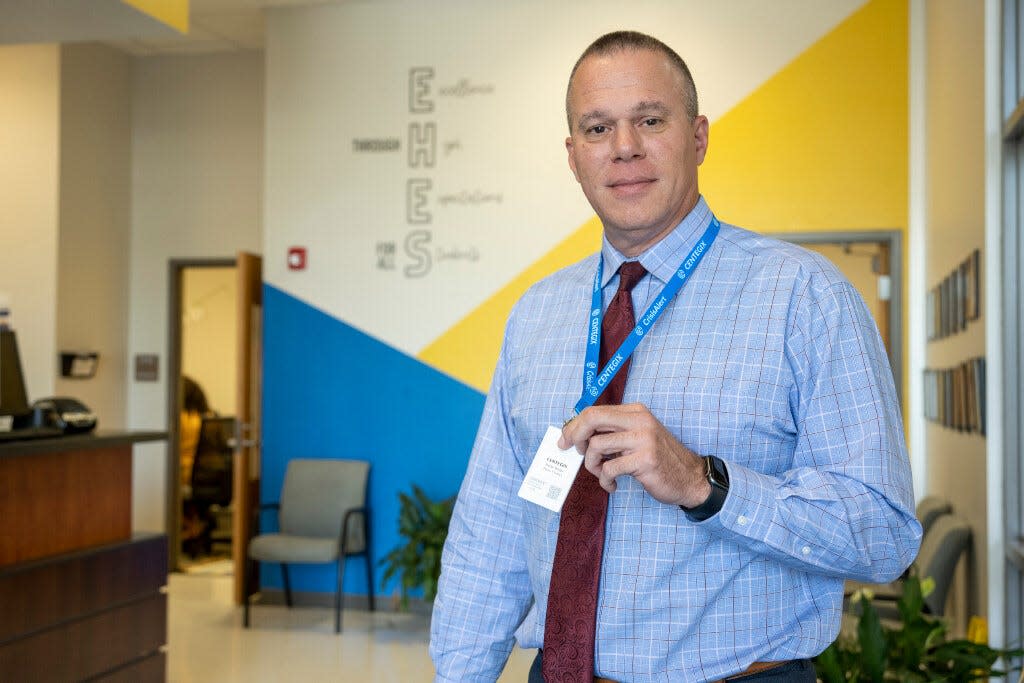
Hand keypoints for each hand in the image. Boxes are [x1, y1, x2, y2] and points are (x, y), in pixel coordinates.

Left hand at [559, 403, 710, 506]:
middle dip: (575, 436)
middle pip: (592, 419)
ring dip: (592, 465)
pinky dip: (605, 480)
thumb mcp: (636, 437)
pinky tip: (612, 485)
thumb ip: (612, 433)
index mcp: (635, 411)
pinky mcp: (645, 460)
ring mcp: (643, 439)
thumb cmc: (658, 459)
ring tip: (602, 474)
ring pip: (597, 446)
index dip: (574, 425)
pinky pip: (609, 468)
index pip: (595, 410)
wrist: (690, 478)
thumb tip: (576, 435)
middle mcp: (639, 420)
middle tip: (573, 453)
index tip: (565, 439)